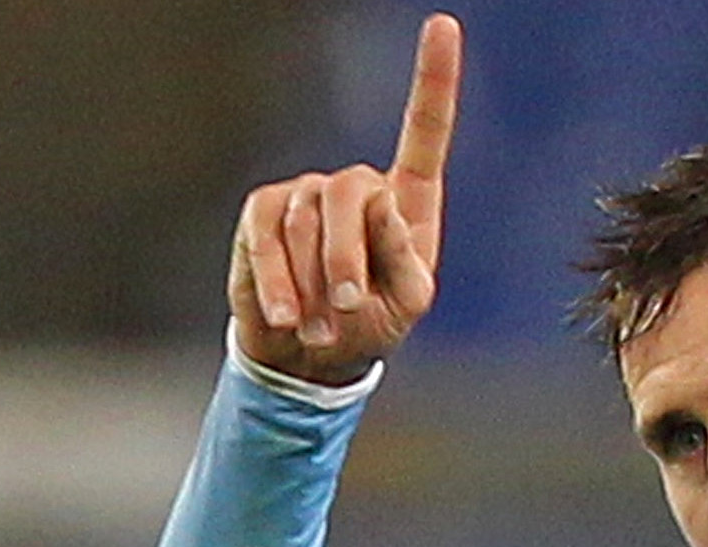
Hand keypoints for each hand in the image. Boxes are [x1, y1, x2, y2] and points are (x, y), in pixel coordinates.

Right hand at [227, 12, 461, 383]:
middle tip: (347, 308)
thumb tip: (381, 202)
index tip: (444, 25)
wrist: (312, 353)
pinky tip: (285, 316)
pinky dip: (277, 281)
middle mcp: (357, 186)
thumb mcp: (407, 303)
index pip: (424, 131)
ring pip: (307, 221)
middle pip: (352, 192)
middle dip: (346, 256)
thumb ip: (404, 258)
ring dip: (313, 283)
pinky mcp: (263, 212)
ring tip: (321, 327)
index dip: (434, 79)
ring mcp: (307, 193)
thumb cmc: (372, 324)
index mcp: (407, 200)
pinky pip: (266, 236)